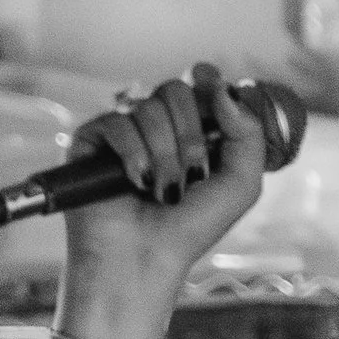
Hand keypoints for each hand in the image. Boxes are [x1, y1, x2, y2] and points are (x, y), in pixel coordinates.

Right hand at [60, 65, 269, 298]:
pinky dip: (135, 155)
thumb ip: (247, 135)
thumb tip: (223, 89)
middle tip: (195, 172)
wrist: (147, 256)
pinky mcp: (92, 138)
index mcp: (192, 132)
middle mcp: (157, 127)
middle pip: (176, 90)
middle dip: (193, 133)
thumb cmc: (193, 226)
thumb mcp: (240, 184)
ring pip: (149, 108)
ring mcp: (124, 131)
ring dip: (167, 155)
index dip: (209, 82)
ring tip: (165, 191)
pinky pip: (118, 122)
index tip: (212, 85)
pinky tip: (136, 183)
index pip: (199, 87)